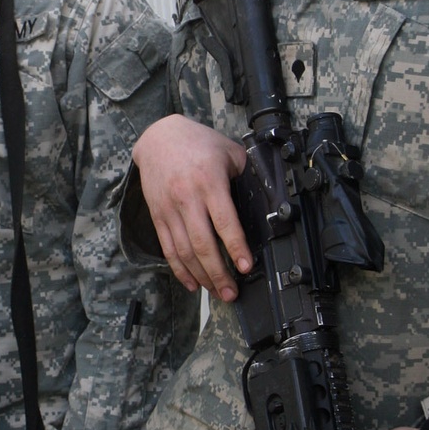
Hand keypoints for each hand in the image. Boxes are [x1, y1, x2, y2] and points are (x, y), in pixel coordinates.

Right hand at [132, 114, 251, 300]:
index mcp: (208, 181)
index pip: (224, 221)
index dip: (236, 247)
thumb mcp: (230, 151)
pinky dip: (180, 270)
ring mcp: (169, 209)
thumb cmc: (199, 144)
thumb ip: (247, 174)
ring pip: (184, 251)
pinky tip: (192, 283)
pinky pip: (168, 249)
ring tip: (217, 291)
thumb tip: (270, 199)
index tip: (245, 266)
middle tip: (231, 292)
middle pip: (202, 243)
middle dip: (218, 272)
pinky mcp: (158, 216)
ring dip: (201, 276)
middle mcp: (187, 197)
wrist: (158, 137)